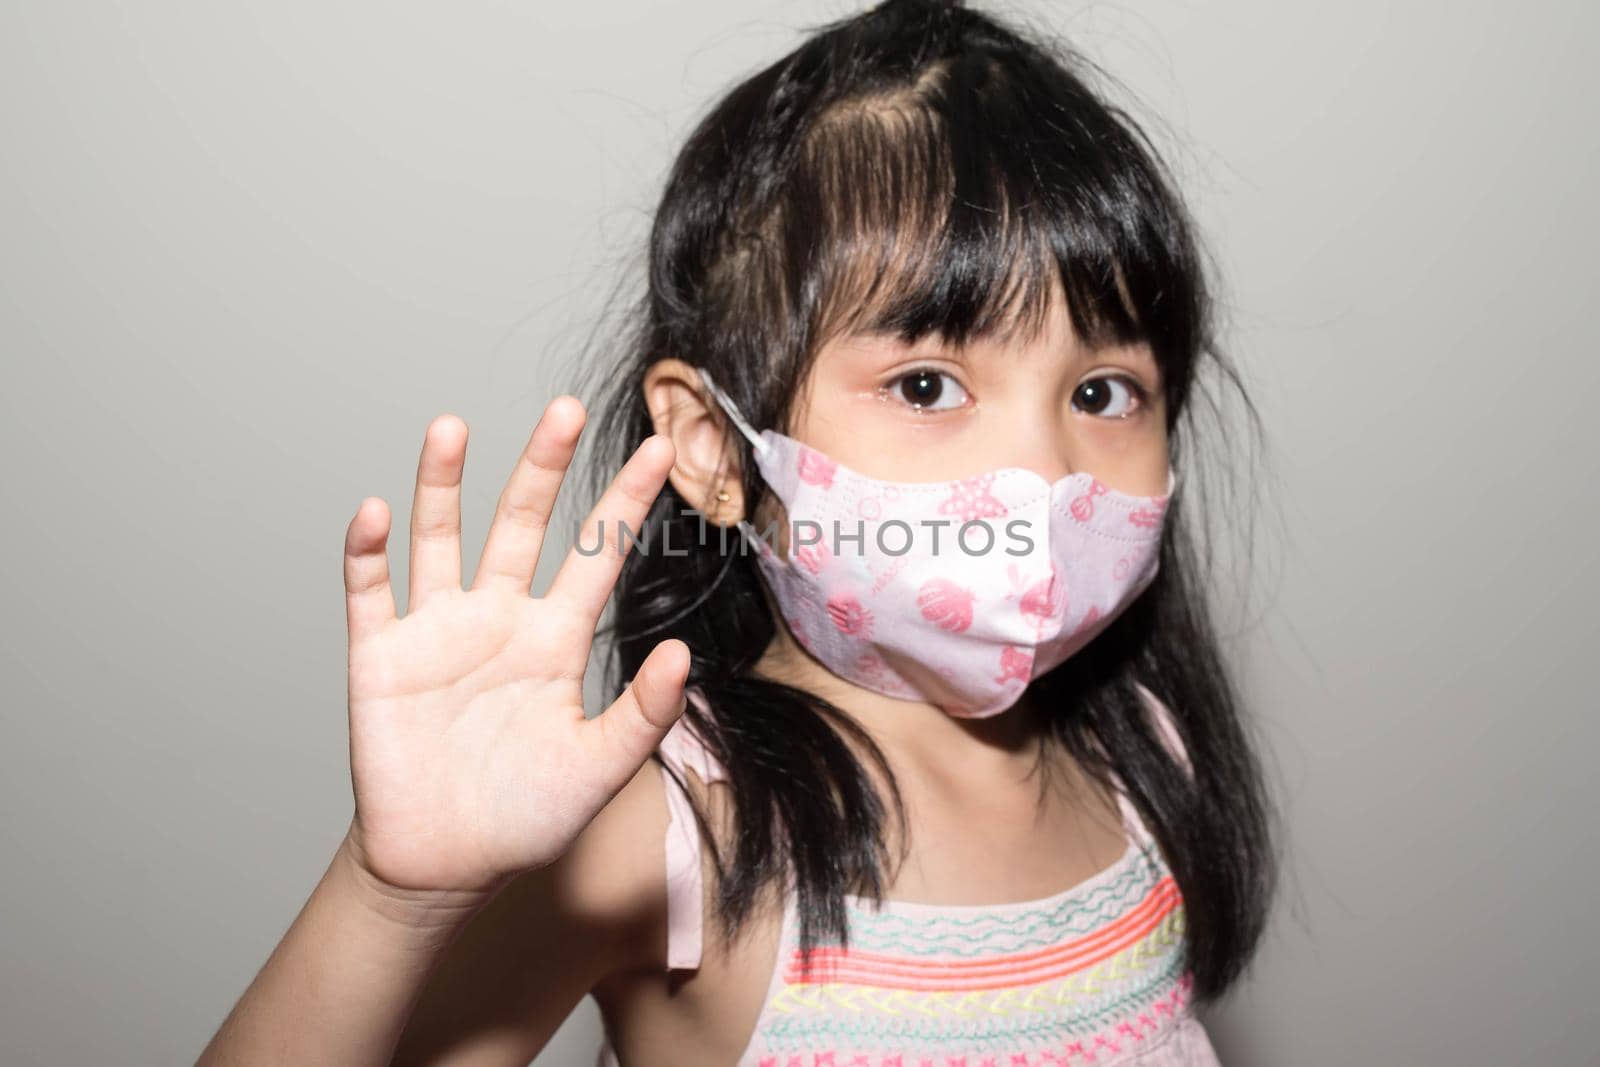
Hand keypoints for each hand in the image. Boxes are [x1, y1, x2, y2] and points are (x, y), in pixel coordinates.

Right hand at [339, 398, 687, 894]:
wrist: (445, 864)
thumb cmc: (526, 816)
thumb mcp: (598, 769)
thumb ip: (642, 715)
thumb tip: (681, 656)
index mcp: (555, 639)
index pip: (596, 554)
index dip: (625, 503)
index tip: (662, 449)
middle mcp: (498, 618)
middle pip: (521, 524)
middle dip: (541, 467)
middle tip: (566, 409)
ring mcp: (437, 630)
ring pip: (439, 539)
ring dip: (442, 484)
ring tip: (451, 427)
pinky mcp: (380, 655)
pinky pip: (370, 592)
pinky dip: (368, 552)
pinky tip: (376, 513)